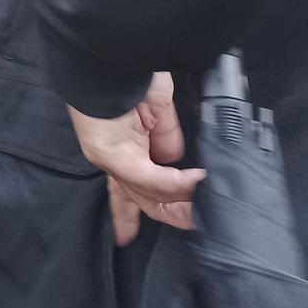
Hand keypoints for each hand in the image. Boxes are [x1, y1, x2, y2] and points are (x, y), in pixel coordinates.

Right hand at [68, 73, 205, 245]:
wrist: (109, 68)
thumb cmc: (100, 117)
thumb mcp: (115, 157)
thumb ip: (150, 179)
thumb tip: (191, 186)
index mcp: (111, 161)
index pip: (122, 195)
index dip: (125, 218)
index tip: (128, 240)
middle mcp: (132, 151)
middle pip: (154, 189)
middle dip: (171, 210)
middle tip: (192, 225)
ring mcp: (151, 133)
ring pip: (173, 170)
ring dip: (188, 190)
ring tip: (206, 210)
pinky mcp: (169, 115)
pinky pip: (182, 142)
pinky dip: (196, 160)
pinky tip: (206, 176)